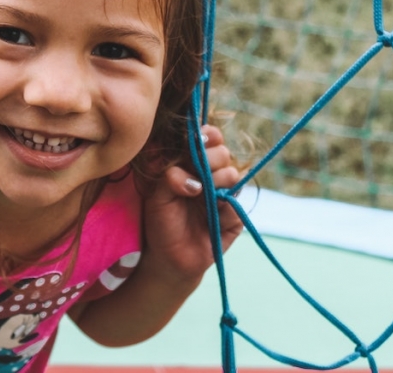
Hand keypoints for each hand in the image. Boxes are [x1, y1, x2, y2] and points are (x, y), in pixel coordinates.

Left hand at [141, 124, 242, 285]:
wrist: (170, 258)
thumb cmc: (161, 222)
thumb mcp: (157, 196)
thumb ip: (169, 177)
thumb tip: (188, 175)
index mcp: (192, 164)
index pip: (208, 139)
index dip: (207, 135)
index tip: (198, 140)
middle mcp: (211, 176)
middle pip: (222, 152)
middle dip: (209, 158)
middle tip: (197, 170)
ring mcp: (224, 195)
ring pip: (232, 174)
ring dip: (216, 180)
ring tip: (199, 194)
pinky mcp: (234, 217)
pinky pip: (236, 204)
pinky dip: (223, 208)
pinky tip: (211, 217)